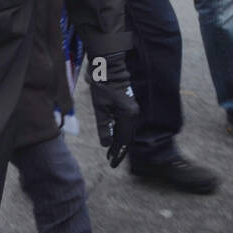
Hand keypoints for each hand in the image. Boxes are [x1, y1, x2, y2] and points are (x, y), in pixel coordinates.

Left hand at [88, 53, 138, 167]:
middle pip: (128, 137)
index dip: (117, 152)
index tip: (112, 163)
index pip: (123, 139)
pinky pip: (126, 125)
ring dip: (120, 143)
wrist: (109, 69)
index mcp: (128, 115)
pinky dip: (121, 134)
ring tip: (112, 153)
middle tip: (112, 161)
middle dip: (120, 150)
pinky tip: (114, 139)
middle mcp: (134, 114)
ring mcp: (133, 111)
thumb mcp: (99, 107)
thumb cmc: (102, 87)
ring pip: (128, 132)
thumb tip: (105, 144)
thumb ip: (103, 126)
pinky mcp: (129, 108)